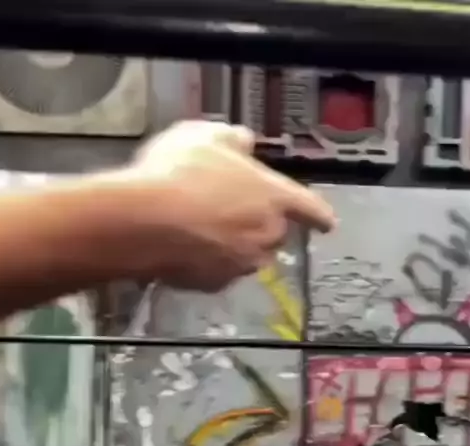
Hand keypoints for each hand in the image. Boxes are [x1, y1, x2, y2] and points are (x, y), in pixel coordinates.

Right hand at [121, 121, 336, 290]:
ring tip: (200, 227)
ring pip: (246, 255)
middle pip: (275, 233)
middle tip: (227, 209)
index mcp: (274, 196)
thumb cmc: (178, 172)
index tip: (326, 224)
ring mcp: (241, 264)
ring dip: (233, 245)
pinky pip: (216, 273)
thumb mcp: (205, 136)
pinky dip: (205, 263)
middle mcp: (266, 234)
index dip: (319, 216)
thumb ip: (232, 139)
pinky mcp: (213, 284)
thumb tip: (244, 141)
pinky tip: (182, 247)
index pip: (310, 209)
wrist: (143, 222)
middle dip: (259, 225)